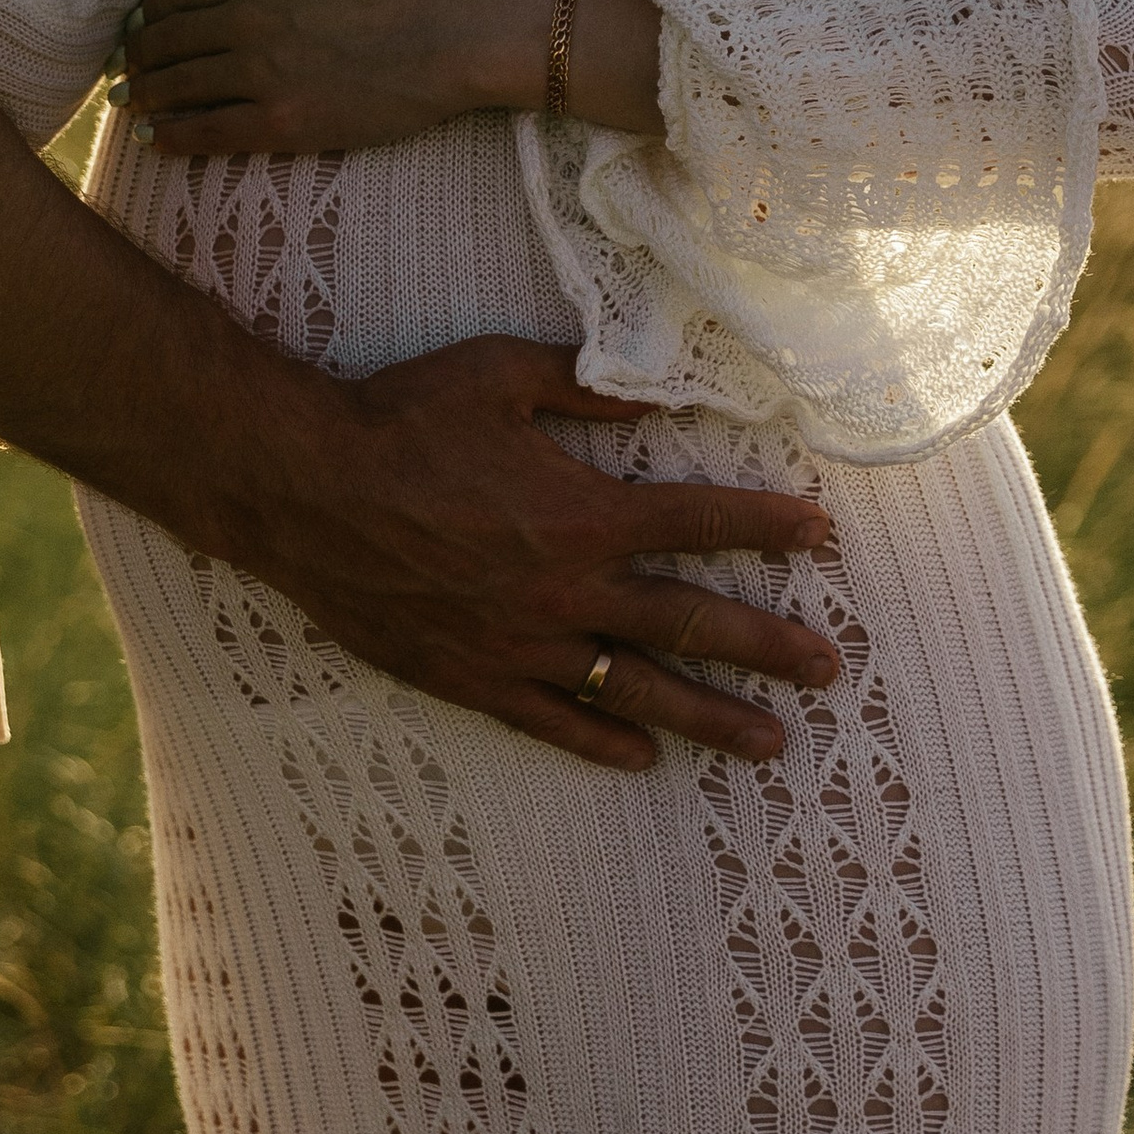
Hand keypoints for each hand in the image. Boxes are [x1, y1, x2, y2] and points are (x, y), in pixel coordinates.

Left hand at [119, 0, 662, 154]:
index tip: (141, 26)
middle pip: (169, 42)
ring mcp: (264, 74)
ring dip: (148, 97)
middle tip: (128, 70)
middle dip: (140, 57)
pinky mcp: (285, 122)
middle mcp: (250, 20)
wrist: (466, 27)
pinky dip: (175, 137)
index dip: (150, 13)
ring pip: (182, 88)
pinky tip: (157, 141)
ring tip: (135, 104)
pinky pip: (211, 132)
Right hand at [246, 334, 842, 771]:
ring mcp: (523, 643)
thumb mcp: (499, 373)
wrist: (304, 488)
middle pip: (690, 622)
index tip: (821, 530)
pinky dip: (603, 744)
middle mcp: (567, 588)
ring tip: (770, 745)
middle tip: (829, 669)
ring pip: (637, 690)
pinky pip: (553, 721)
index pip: (698, 519)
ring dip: (709, 717)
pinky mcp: (474, 677)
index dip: (766, 523)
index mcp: (582, 511)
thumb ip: (584, 382)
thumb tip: (655, 389)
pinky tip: (643, 760)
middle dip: (768, 645)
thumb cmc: (401, 418)